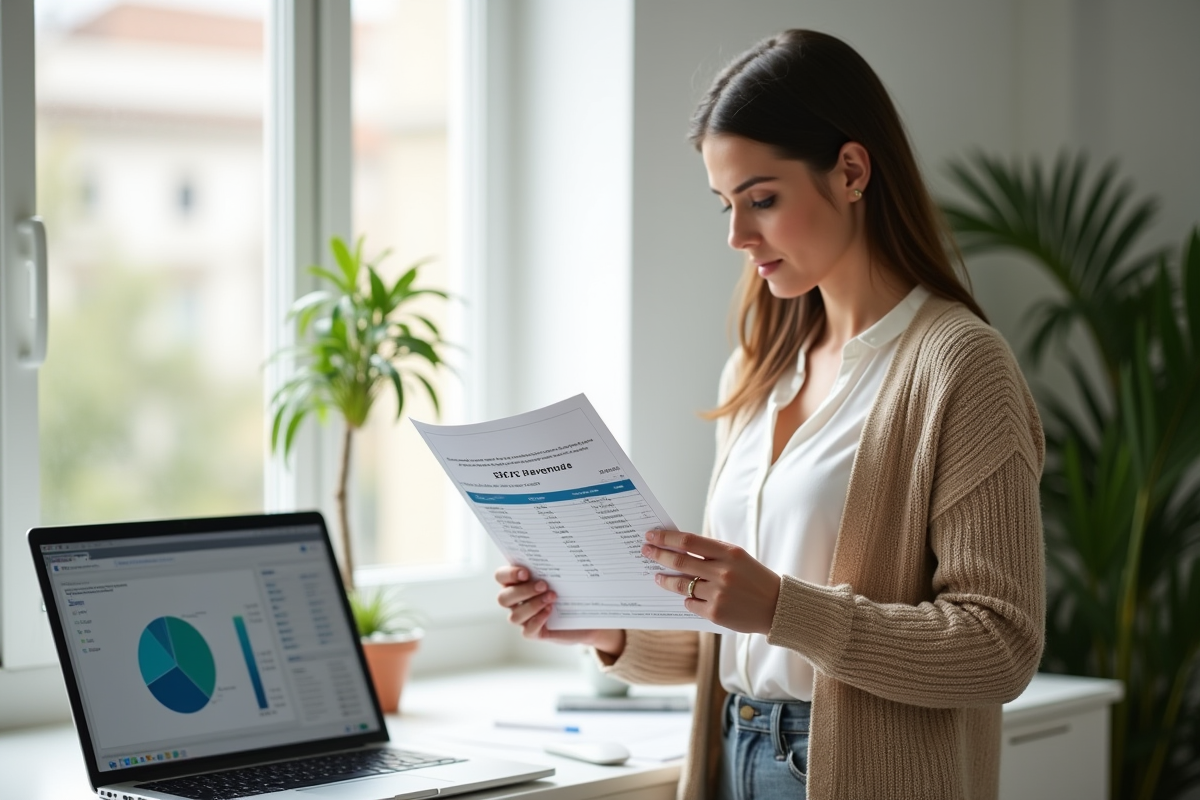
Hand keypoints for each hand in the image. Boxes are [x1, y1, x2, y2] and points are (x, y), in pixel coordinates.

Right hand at [494, 565, 625, 656]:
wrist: (587, 611)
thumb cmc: (570, 587)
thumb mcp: (562, 572)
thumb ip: (554, 561)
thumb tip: (559, 541)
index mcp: (516, 581)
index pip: (500, 576)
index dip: (509, 574)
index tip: (526, 572)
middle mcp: (515, 600)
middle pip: (503, 598)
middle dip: (523, 591)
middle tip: (544, 585)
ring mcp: (524, 617)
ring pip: (515, 616)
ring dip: (533, 606)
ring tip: (552, 597)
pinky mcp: (534, 632)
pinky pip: (527, 630)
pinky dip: (538, 620)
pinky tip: (551, 612)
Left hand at [641, 529, 780, 633]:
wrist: (777, 607)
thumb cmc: (754, 578)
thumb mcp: (738, 557)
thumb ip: (712, 551)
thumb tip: (679, 546)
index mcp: (729, 553)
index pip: (689, 542)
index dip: (667, 538)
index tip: (652, 535)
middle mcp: (723, 572)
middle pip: (680, 562)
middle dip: (658, 555)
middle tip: (645, 551)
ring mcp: (719, 594)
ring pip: (682, 585)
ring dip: (665, 580)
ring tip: (658, 576)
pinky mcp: (716, 613)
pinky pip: (691, 603)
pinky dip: (687, 599)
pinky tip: (686, 596)